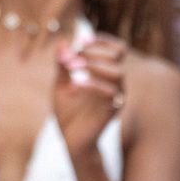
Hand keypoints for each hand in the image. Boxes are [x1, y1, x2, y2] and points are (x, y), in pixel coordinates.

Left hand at [53, 32, 125, 156]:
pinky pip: (111, 93)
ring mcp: (115, 97)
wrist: (70, 141)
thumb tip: (63, 41)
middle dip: (93, 50)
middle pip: (118, 55)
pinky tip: (75, 85)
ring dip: (93, 64)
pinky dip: (92, 84)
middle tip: (71, 56)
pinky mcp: (112, 111)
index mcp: (105, 74)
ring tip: (71, 67)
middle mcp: (115, 83)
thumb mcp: (60, 84)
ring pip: (118, 72)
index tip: (81, 39)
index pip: (116, 49)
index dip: (102, 40)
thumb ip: (62, 64)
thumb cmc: (68, 112)